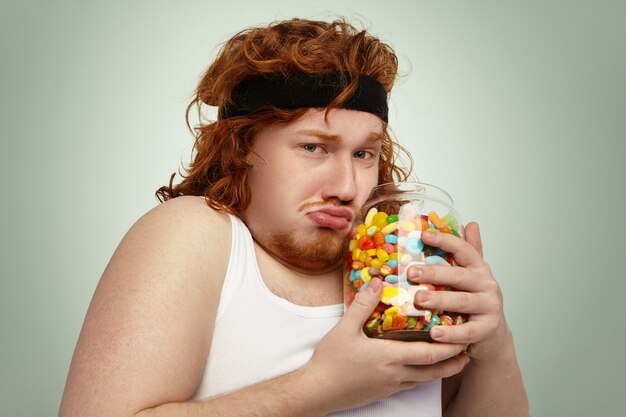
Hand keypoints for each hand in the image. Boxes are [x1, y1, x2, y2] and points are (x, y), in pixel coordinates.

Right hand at [305, 277, 468, 413]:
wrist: (317, 391)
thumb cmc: (330, 361)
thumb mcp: (345, 328)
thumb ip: (363, 304)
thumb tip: (377, 281)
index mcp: (389, 356)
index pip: (429, 353)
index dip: (449, 346)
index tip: (463, 336)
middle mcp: (395, 374)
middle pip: (434, 370)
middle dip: (453, 361)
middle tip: (467, 350)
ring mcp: (391, 385)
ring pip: (425, 379)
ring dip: (441, 370)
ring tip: (453, 359)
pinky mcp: (384, 392)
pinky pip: (411, 384)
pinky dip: (424, 376)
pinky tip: (423, 368)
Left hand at [407, 222, 506, 359]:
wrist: (493, 335)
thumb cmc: (475, 300)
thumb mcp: (472, 274)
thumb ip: (470, 250)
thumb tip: (470, 223)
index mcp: (479, 268)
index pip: (463, 249)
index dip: (444, 240)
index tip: (423, 235)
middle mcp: (486, 285)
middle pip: (459, 276)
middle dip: (434, 273)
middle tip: (411, 272)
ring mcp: (489, 307)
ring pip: (462, 302)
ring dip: (439, 300)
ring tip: (418, 299)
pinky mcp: (487, 329)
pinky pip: (467, 331)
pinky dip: (450, 333)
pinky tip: (434, 333)